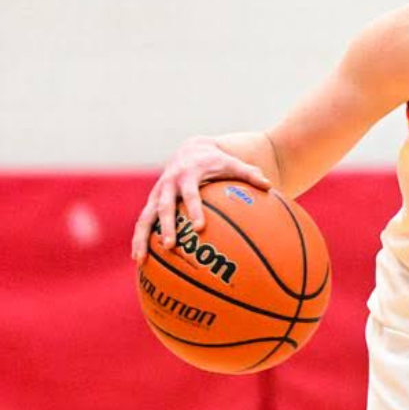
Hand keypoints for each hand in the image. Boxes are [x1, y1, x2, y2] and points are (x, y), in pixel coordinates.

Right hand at [131, 135, 272, 261]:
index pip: (191, 194)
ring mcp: (157, 193)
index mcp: (188, 174)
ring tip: (140, 259)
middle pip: (164, 207)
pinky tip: (139, 259)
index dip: (194, 209)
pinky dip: (139, 239)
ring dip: (141, 238)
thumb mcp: (233, 164)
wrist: (191, 149)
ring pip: (146, 217)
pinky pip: (143, 222)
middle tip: (170, 246)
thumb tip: (269, 186)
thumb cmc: (217, 161)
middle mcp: (169, 184)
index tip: (200, 227)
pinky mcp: (152, 201)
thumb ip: (250, 174)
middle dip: (166, 227)